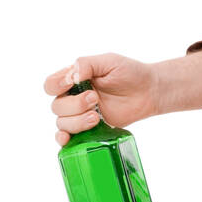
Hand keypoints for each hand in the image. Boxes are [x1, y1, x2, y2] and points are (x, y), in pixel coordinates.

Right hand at [44, 53, 159, 146]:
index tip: (71, 84)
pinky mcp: (91, 129)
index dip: (56, 86)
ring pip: (62, 123)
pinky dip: (64, 139)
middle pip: (57, 106)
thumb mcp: (108, 61)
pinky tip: (68, 139)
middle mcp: (74, 97)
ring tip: (96, 117)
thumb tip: (70, 77)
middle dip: (74, 105)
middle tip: (95, 99)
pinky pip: (70, 137)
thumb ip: (86, 64)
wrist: (150, 91)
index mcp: (75, 79)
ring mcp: (82, 114)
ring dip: (76, 122)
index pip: (51, 84)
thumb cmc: (130, 72)